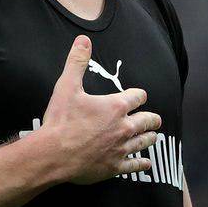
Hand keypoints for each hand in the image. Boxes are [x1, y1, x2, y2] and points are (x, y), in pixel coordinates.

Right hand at [40, 35, 161, 184]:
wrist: (53, 154)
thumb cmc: (60, 121)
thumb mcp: (66, 86)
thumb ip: (77, 62)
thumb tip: (83, 40)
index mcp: (116, 107)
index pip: (138, 97)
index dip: (139, 95)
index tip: (140, 97)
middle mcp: (124, 127)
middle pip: (147, 120)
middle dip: (151, 118)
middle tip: (154, 119)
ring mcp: (121, 148)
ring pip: (144, 141)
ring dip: (150, 137)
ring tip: (153, 136)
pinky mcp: (115, 166)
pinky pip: (135, 165)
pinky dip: (142, 164)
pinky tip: (147, 163)